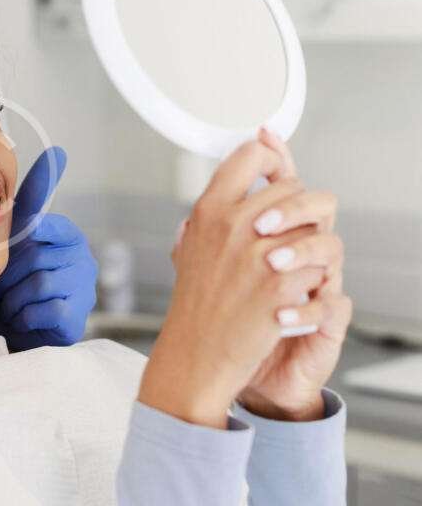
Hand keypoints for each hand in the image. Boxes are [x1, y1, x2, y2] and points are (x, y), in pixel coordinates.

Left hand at [0, 146, 97, 349]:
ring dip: (12, 298)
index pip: (43, 224)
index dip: (20, 239)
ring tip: (12, 303)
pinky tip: (24, 319)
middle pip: (33, 257)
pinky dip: (23, 316)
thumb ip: (35, 195)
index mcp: (67, 234)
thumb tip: (60, 151)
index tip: (19, 243)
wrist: (10, 329)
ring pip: (37, 284)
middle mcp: (82, 258)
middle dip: (7, 275)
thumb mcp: (16, 233)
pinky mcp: (77, 319)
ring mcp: (83, 290)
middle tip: (3, 286)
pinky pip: (42, 310)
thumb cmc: (11, 278)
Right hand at [138, 131, 344, 427]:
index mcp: (208, 210)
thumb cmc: (194, 304)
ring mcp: (258, 254)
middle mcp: (232, 225)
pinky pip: (318, 263)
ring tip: (290, 265)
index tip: (273, 171)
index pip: (251, 155)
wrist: (196, 353)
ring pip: (312, 225)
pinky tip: (292, 291)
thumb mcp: (191, 246)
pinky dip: (311, 279)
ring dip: (308, 244)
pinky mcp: (280, 285)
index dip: (269, 158)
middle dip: (296, 210)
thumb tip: (233, 178)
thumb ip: (211, 211)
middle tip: (285, 233)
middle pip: (291, 187)